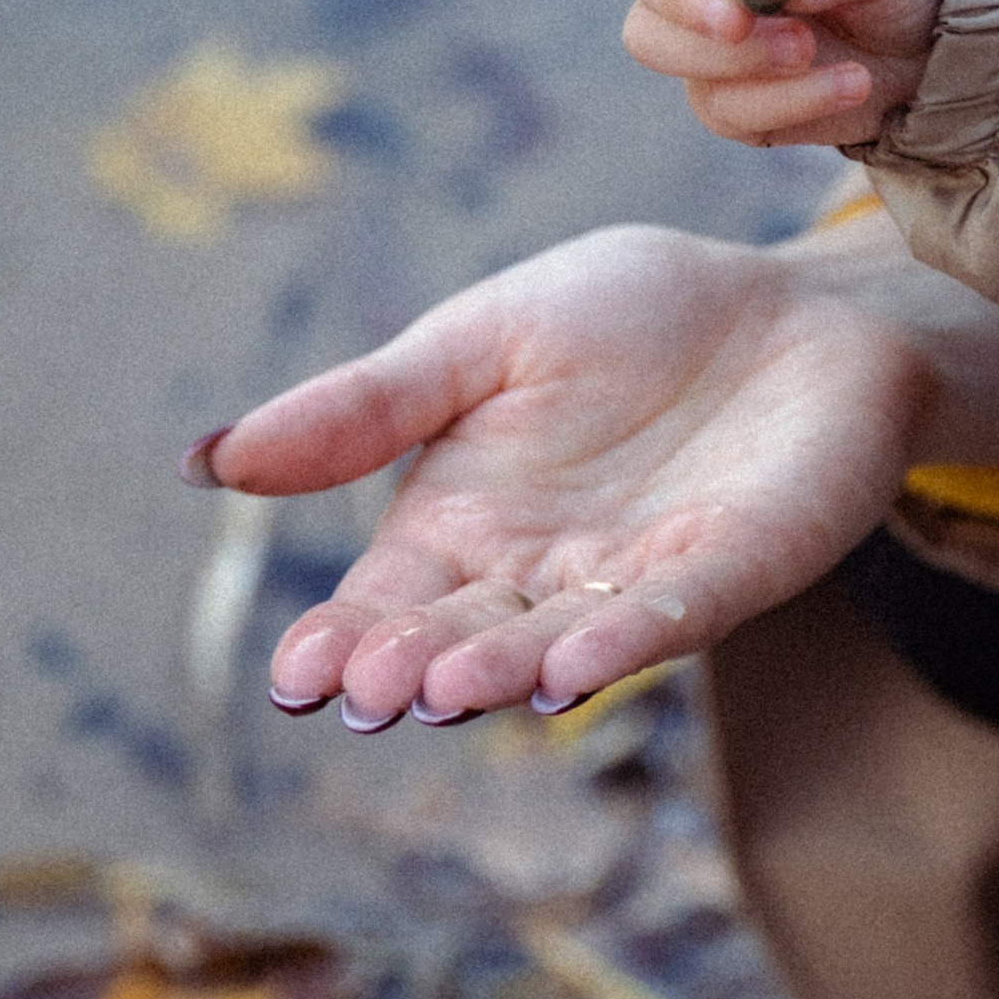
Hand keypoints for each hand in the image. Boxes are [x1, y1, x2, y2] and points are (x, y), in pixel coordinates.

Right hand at [188, 224, 958, 727]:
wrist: (792, 301)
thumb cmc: (631, 319)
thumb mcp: (476, 341)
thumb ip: (363, 407)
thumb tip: (207, 462)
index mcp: (465, 524)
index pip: (386, 601)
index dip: (342, 640)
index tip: (295, 678)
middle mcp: (543, 574)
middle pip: (464, 634)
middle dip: (416, 666)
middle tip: (366, 696)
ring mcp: (639, 581)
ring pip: (559, 640)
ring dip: (505, 669)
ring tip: (446, 691)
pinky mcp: (736, 569)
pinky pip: (674, 614)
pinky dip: (626, 640)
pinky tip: (578, 666)